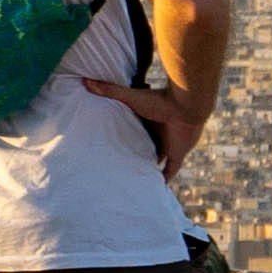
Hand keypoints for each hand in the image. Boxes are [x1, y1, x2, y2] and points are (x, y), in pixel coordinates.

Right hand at [81, 74, 204, 172]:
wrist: (186, 105)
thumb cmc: (159, 99)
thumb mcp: (130, 97)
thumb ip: (109, 90)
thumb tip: (85, 81)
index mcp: (147, 120)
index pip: (134, 131)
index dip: (124, 138)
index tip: (110, 146)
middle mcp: (157, 133)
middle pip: (144, 147)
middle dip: (134, 155)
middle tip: (117, 168)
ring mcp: (168, 144)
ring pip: (155, 160)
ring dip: (147, 169)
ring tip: (131, 182)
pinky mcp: (177, 154)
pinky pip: (169, 171)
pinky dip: (163, 181)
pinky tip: (154, 191)